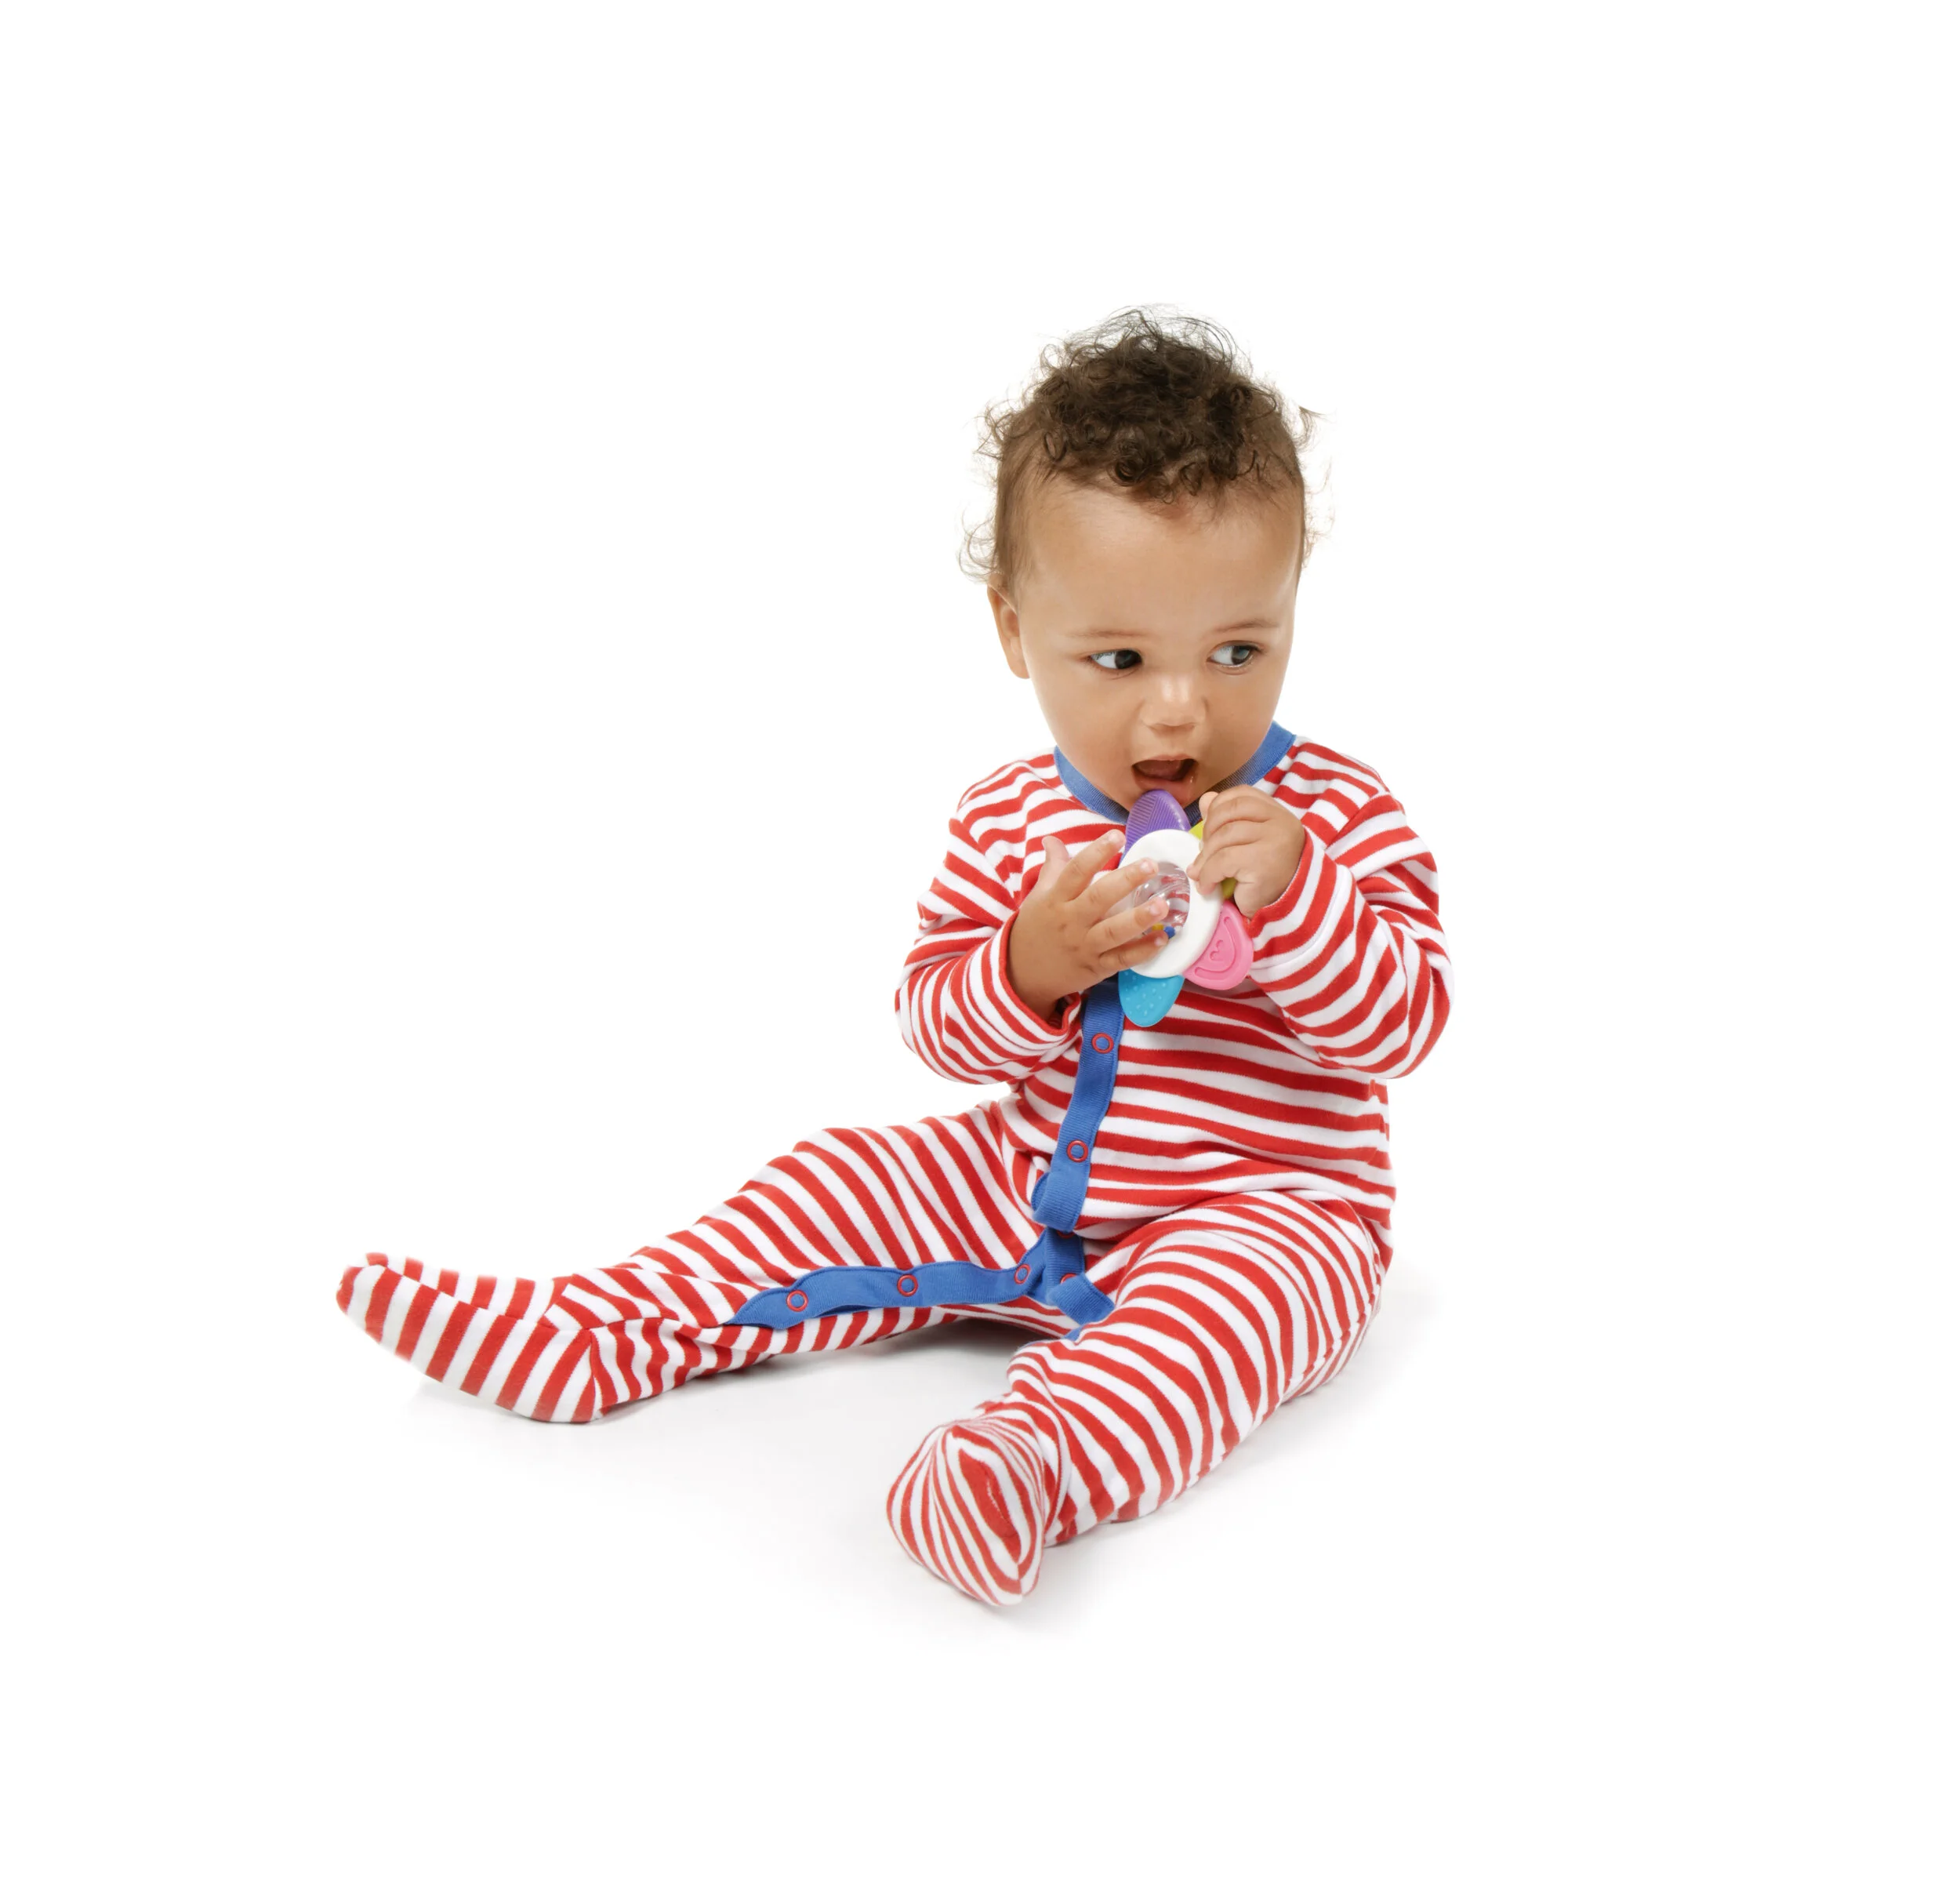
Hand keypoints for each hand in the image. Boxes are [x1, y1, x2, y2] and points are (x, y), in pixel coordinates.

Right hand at [1006, 832, 1174, 1017]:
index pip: (1076, 871)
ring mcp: (1084, 945)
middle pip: (1099, 898)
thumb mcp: (1040, 896)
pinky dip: (1142, 951)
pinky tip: (1162, 939)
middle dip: (1126, 881)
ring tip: (1162, 905)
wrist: (1023, 973)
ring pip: (1113, 931)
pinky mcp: (1096, 967)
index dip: (1097, 852)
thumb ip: (1053, 867)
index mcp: (1056, 899)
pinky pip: (1121, 960)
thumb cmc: (1036, 928)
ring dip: (1139, 918)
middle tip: (1151, 865)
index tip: (1118, 835)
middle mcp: (1071, 921)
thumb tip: (1052, 839)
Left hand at [1191, 788, 1306, 916]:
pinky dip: (1208, 874)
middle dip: (1208, 832)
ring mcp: (1273, 841)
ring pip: (1224, 837)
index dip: (1218, 807)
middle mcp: (1280, 822)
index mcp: (1277, 812)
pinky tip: (1207, 886)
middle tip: (1203, 852)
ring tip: (1201, 873)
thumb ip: (1229, 818)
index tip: (1209, 828)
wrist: (1285, 909)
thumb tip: (1205, 800)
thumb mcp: (1249, 842)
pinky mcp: (1262, 863)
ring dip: (1205, 857)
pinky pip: (1223, 861)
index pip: (1242, 795)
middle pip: (1229, 813)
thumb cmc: (1267, 875)